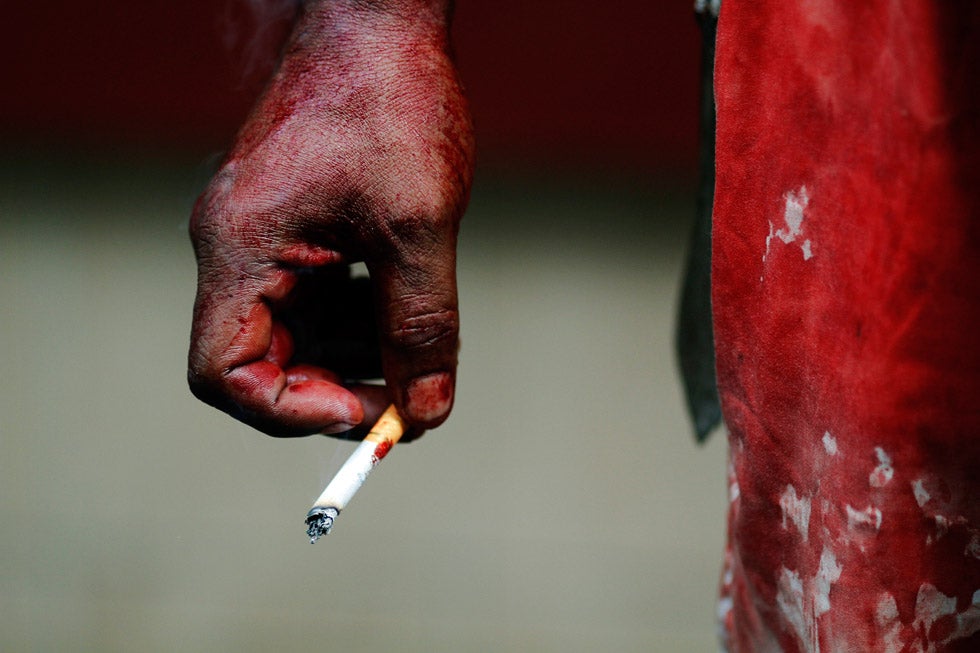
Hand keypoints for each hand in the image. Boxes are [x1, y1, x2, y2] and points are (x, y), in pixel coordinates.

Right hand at [187, 1, 473, 436]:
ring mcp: (263, 235)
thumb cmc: (390, 99)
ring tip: (410, 340)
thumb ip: (421, 325)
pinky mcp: (293, 225)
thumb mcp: (416, 224)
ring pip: (293, 332)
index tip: (365, 413)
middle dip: (333, 385)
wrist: (380, 19)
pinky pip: (312, 296)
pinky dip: (356, 315)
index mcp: (239, 246)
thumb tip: (425, 411)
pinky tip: (400, 299)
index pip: (223, 373)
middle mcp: (236, 245)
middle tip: (403, 392)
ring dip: (352, 352)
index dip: (292, 411)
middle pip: (260, 359)